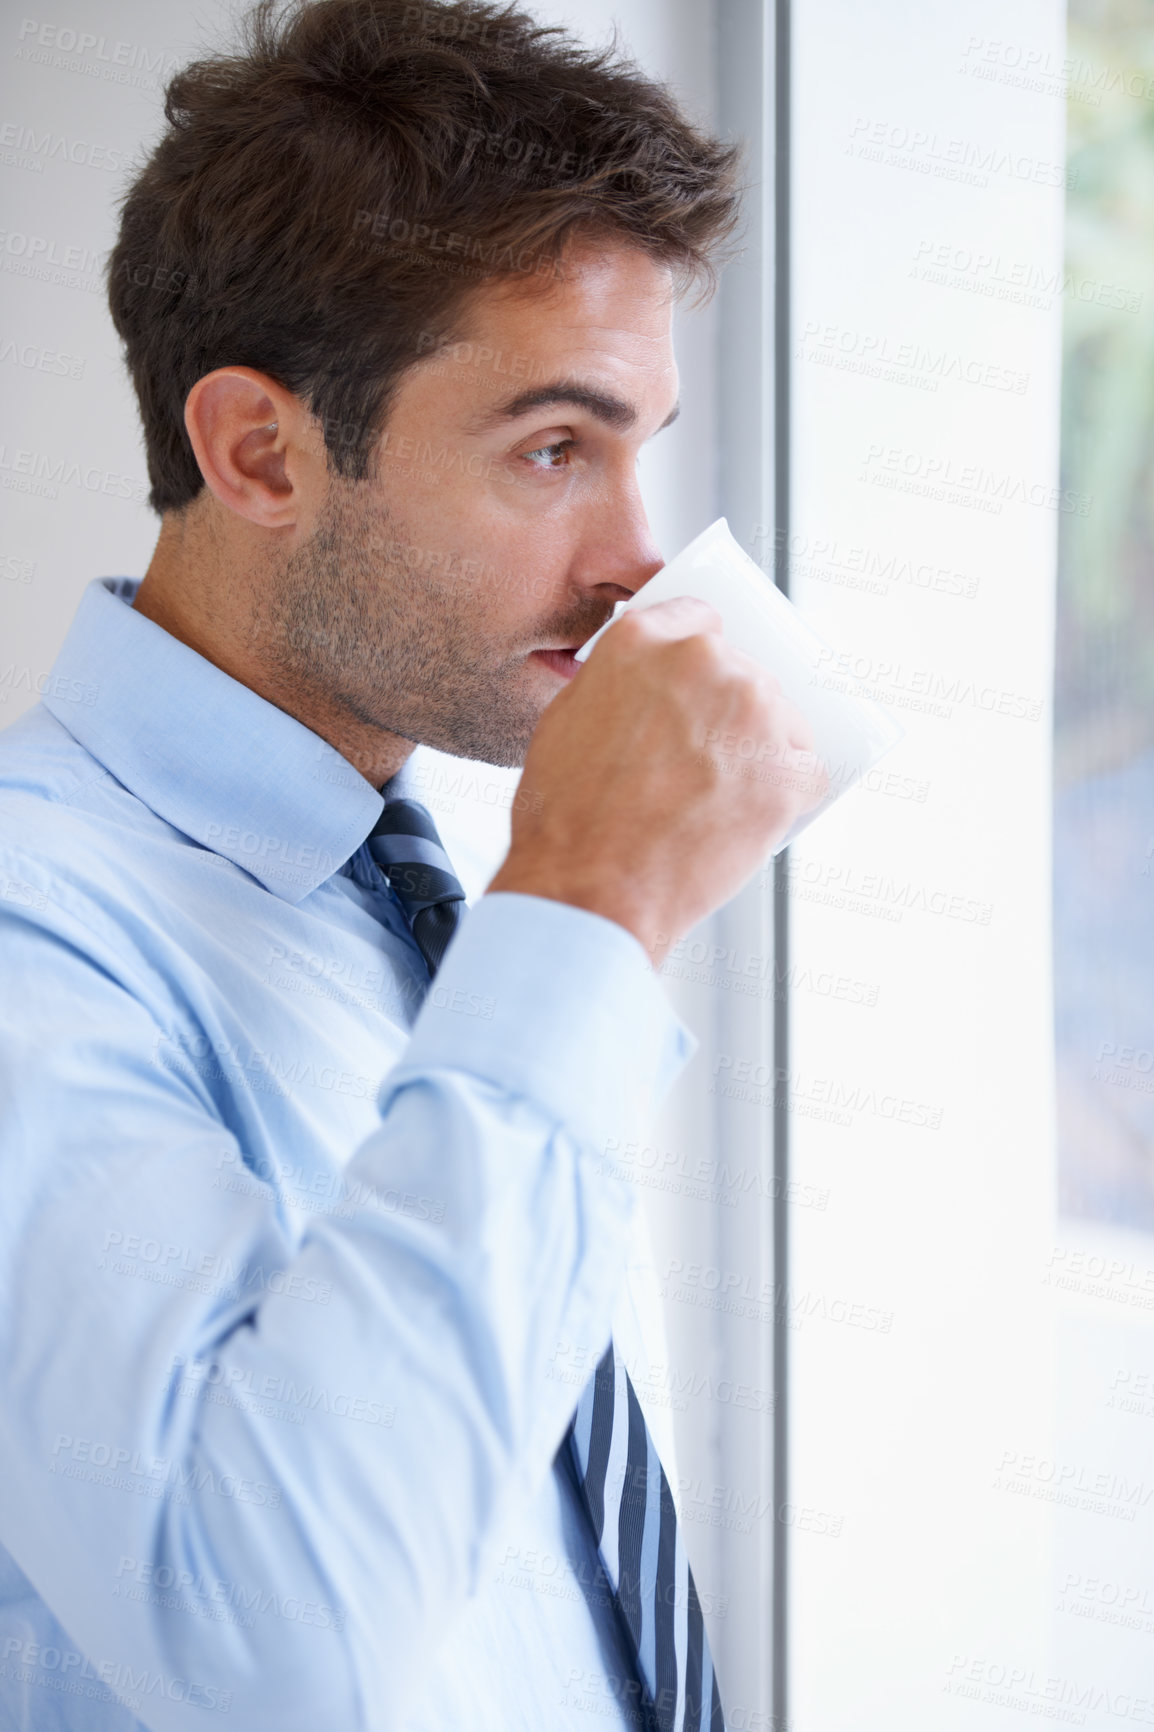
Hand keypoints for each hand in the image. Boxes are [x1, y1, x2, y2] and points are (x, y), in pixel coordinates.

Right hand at [485, 598, 826, 964]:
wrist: (590, 889)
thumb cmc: (565, 819)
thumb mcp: (565, 721)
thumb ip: (614, 684)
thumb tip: (645, 684)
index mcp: (643, 640)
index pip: (699, 619)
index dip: (701, 655)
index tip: (701, 684)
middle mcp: (705, 661)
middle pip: (743, 671)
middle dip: (730, 712)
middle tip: (701, 764)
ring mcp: (754, 714)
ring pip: (781, 718)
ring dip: (762, 750)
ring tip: (717, 801)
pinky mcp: (788, 771)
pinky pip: (807, 771)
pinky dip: (787, 794)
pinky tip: (747, 819)